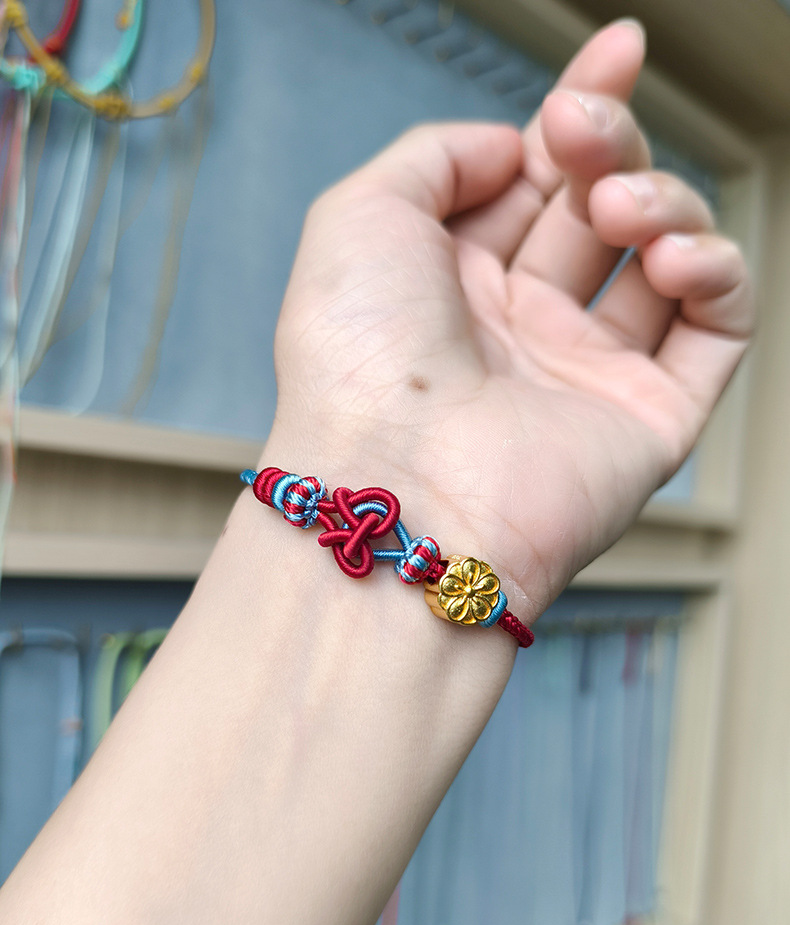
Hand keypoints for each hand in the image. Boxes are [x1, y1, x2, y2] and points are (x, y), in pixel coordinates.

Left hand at [267, 19, 752, 621]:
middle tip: (588, 133)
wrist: (399, 489)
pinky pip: (719, 328)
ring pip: (666, 257)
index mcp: (457, 283)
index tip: (618, 48)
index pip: (537, 180)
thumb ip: (435, 155)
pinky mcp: (651, 418)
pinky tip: (675, 257)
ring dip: (660, 204)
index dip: (582, 109)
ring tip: (616, 214)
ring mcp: (589, 374)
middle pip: (601, 205)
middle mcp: (524, 328)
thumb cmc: (359, 362)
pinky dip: (718, 273)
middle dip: (611, 145)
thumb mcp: (360, 217)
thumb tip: (514, 146)